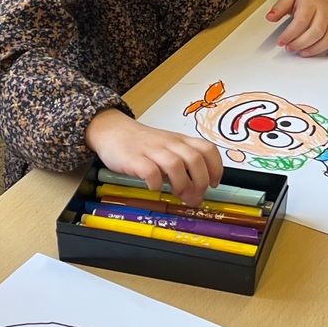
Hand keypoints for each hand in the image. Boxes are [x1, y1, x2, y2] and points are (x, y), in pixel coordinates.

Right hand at [85, 111, 222, 205]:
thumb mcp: (166, 150)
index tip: (214, 184)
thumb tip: (196, 196)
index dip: (216, 168)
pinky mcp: (134, 158)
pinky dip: (155, 183)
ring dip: (181, 183)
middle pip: (195, 159)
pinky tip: (154, 188)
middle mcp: (169, 143)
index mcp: (180, 141)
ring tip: (176, 192)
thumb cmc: (142, 144)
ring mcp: (151, 150)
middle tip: (194, 195)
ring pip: (175, 164)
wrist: (111, 130)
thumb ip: (182, 170)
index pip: (208, 149)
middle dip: (200, 181)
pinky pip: (150, 171)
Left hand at [267, 0, 327, 58]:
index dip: (290, 34)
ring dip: (316, 49)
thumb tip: (270, 17)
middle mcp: (325, 12)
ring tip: (302, 53)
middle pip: (316, 31)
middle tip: (290, 48)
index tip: (281, 42)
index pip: (301, 21)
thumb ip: (280, 7)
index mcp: (311, 2)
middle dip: (301, 43)